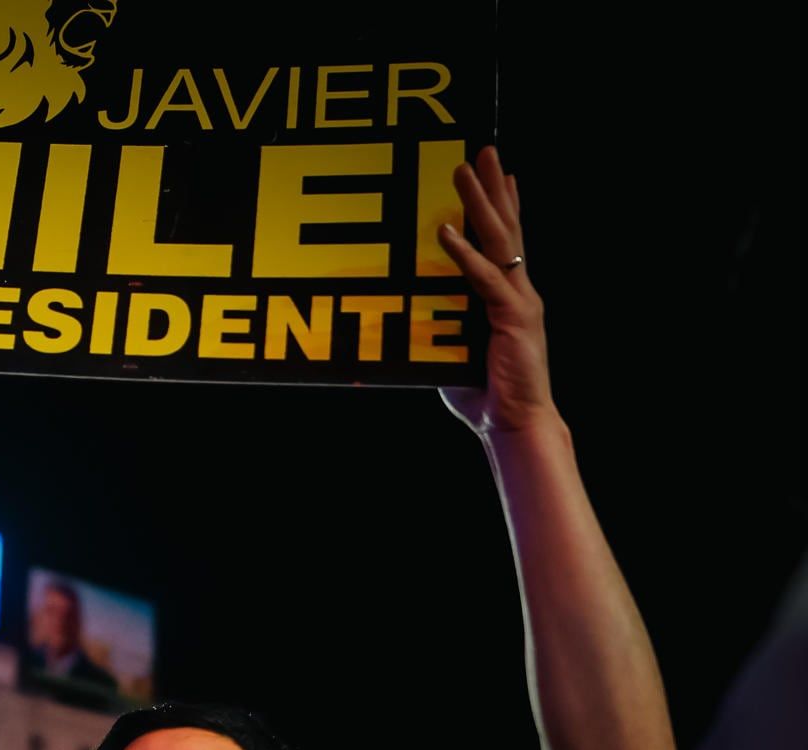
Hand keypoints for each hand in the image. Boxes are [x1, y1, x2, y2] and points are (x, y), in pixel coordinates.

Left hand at [437, 147, 558, 437]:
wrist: (515, 423)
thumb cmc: (484, 393)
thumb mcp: (454, 349)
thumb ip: (439, 324)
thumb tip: (408, 311)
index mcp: (508, 296)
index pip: (506, 241)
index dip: (503, 205)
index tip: (500, 172)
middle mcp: (518, 290)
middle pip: (506, 227)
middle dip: (493, 187)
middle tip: (482, 149)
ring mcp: (518, 300)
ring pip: (498, 240)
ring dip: (479, 202)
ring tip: (465, 168)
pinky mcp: (511, 317)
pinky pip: (483, 278)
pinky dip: (464, 252)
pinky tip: (447, 229)